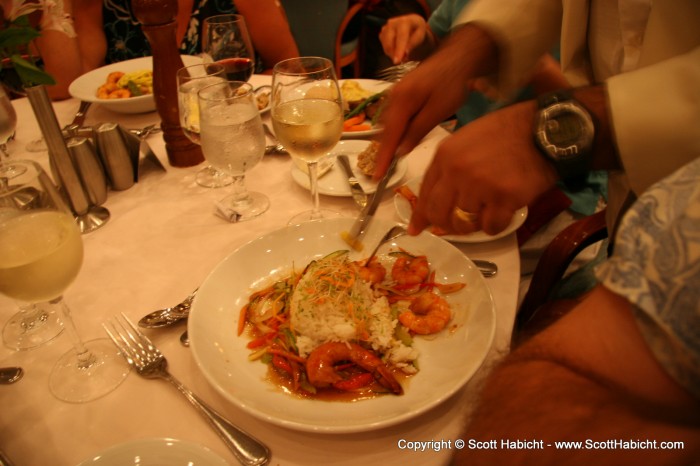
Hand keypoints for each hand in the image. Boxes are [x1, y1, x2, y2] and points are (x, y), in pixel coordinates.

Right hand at [373, 24, 497, 181]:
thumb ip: (416, 131)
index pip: (388, 137)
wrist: (460, 55)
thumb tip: (399, 151)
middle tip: (384, 173)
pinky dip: (394, 131)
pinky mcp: (402, 92)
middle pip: (383, 131)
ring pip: (387, 124)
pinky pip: (393, 116)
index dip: (382, 158)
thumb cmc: (452, 83)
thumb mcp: (437, 111)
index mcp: (401, 101)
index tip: (377, 176)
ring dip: (388, 142)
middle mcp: (393, 97)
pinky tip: (401, 139)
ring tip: (390, 161)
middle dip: (383, 151)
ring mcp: (396, 93)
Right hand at [379, 14, 431, 64]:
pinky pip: (383, 45)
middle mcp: (392, 22)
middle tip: (401, 62)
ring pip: (385, 45)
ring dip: (392, 54)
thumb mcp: (420, 36)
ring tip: (401, 55)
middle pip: (389, 42)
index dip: (399, 50)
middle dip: (394, 54)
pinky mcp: (382, 32)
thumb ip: (413, 43)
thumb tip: (405, 53)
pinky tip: (396, 50)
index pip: (401, 37)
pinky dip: (389, 51)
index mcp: (404, 21)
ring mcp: (385, 27)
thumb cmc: (418, 30)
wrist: (412, 24)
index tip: (397, 61)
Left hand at [409, 100, 558, 235]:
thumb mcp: (467, 140)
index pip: (424, 193)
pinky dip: (497, 224)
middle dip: (447, 225)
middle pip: (439, 214)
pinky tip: (504, 211)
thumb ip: (448, 167)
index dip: (421, 215)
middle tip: (459, 226)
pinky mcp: (503, 198)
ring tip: (488, 210)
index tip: (417, 229)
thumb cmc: (507, 133)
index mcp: (445, 155)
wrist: (544, 130)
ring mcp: (479, 186)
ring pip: (464, 224)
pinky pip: (490, 227)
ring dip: (475, 224)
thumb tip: (434, 200)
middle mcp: (457, 171)